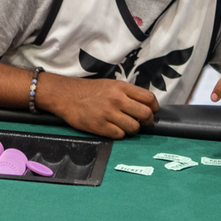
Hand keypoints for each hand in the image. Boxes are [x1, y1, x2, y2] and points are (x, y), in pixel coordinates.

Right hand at [37, 73, 159, 138]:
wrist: (66, 96)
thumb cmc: (90, 91)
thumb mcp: (111, 85)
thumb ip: (127, 93)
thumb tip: (146, 106)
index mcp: (121, 87)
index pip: (149, 98)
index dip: (154, 108)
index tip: (152, 111)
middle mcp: (117, 99)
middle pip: (145, 114)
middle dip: (147, 121)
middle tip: (142, 122)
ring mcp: (108, 113)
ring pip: (134, 127)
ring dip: (132, 129)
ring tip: (125, 126)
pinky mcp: (100, 126)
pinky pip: (120, 135)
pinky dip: (119, 134)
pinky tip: (113, 129)